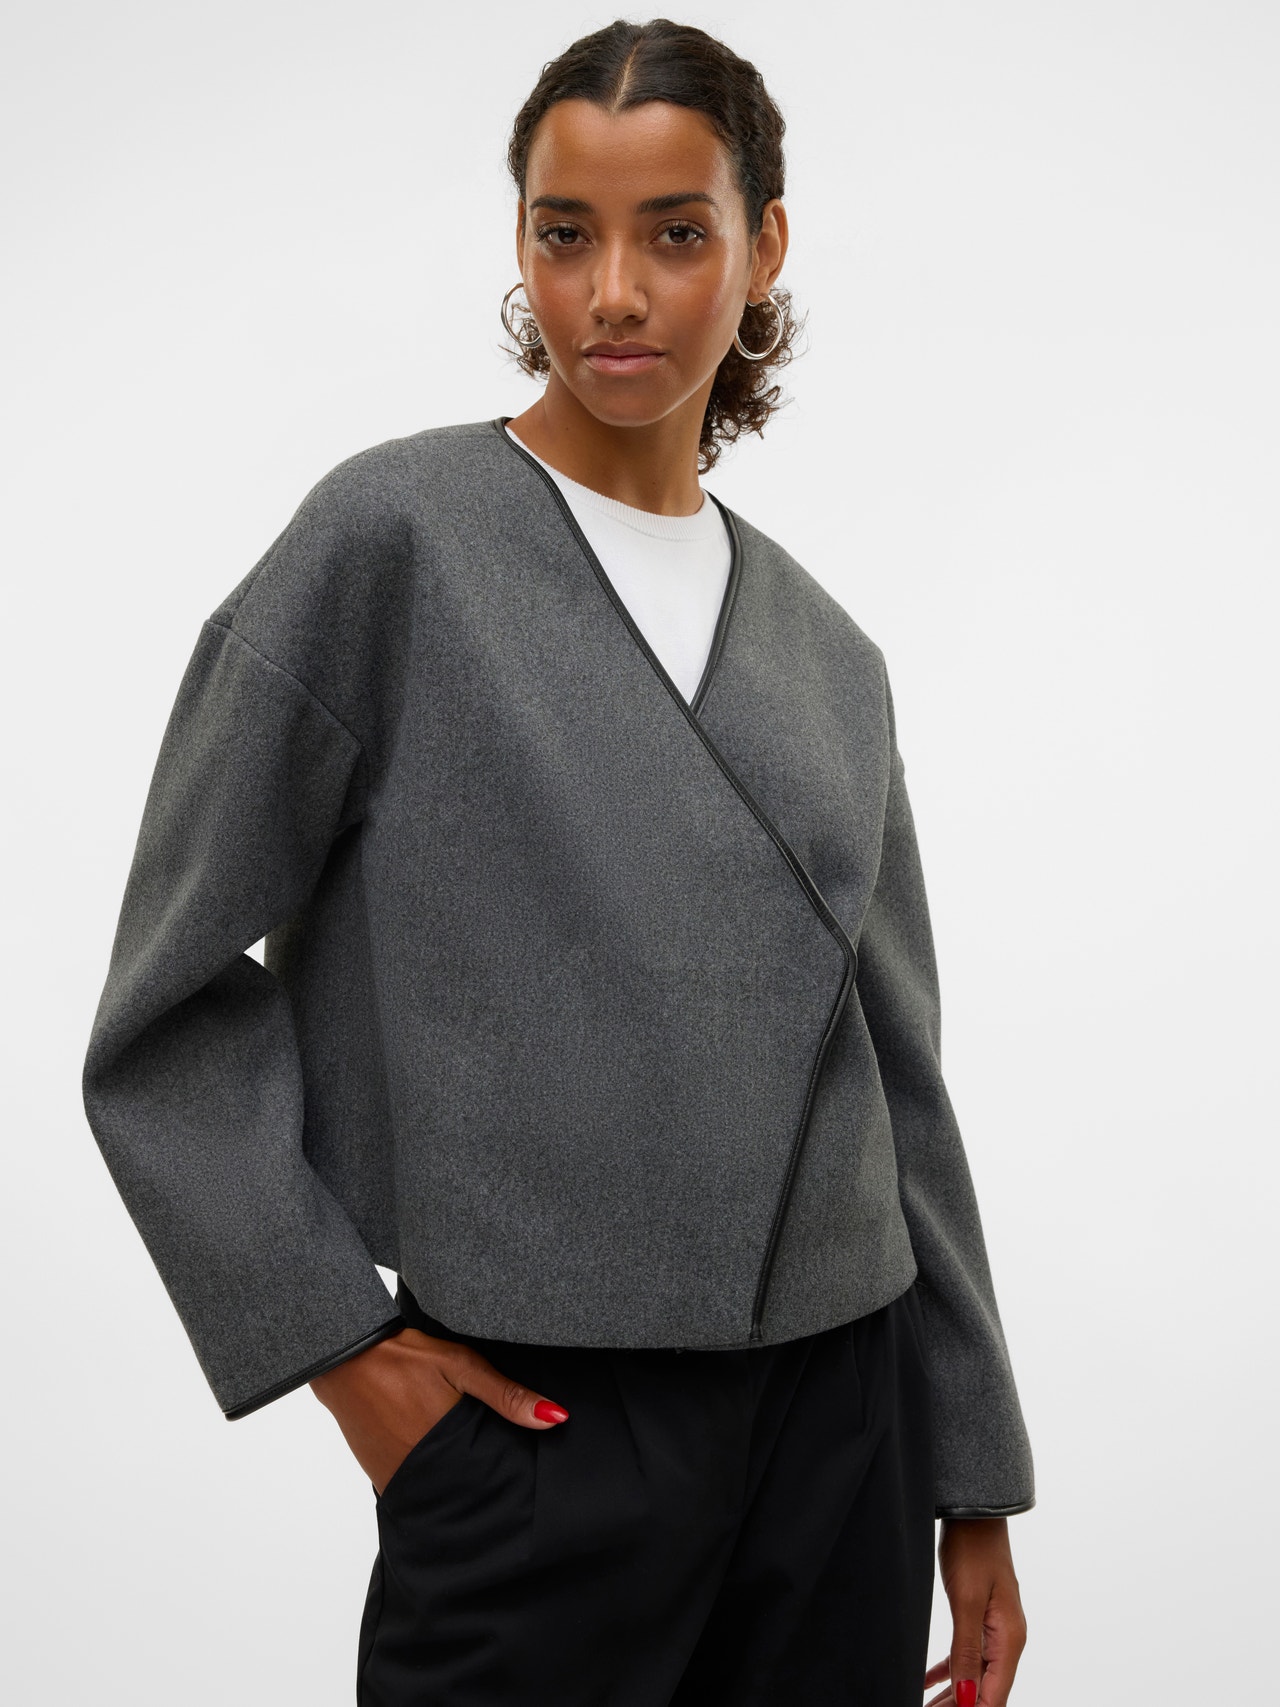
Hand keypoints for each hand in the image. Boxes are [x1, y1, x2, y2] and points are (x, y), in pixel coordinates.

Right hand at [309, 1326, 568, 1495]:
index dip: (508, 1476)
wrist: (342, 1357)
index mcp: (449, 1445)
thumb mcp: (460, 1365)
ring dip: (454, 1477)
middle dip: (482, 1479)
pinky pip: (413, 1483)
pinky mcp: (378, 1475)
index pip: (491, 1479)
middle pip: (466, 1488)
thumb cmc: (402, 1356)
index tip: (521, 1470)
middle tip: (494, 1461)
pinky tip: (433, 1451)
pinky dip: (427, 1472)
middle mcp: (423, 1471)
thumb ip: (507, 1395)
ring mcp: (397, 1478)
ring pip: (440, 1488)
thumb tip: (555, 1418)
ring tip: (464, 1454)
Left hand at [924, 1516, 1026, 1706]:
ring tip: (925, 1706)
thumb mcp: (966, 1602)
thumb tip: (966, 1696)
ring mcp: (995, 1629)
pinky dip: (949, 1670)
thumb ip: (966, 1651)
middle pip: (985, 1689)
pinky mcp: (980, 1617)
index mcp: (1009, 1639)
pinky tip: (928, 1682)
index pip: (994, 1695)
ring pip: (975, 1674)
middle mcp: (1007, 1639)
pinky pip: (967, 1654)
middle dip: (959, 1705)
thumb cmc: (973, 1549)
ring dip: (953, 1693)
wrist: (974, 1513)